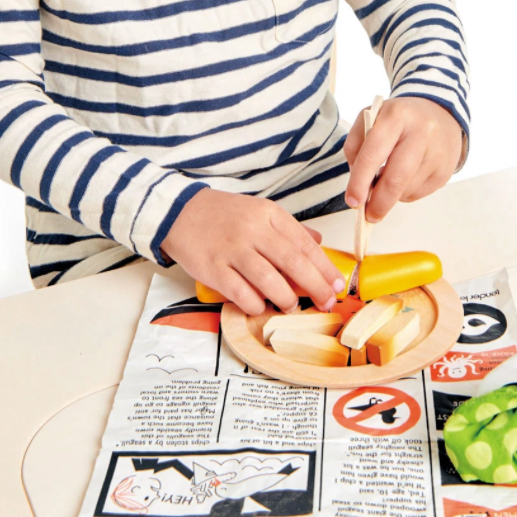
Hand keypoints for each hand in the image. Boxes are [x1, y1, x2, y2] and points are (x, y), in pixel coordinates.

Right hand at [159, 189, 345, 315]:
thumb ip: (289, 229)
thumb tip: (318, 243)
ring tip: (291, 305)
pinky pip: (241, 293)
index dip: (324, 267)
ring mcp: (232, 250)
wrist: (179, 212)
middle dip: (315, 286)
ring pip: (269, 281)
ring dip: (286, 298)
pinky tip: (260, 306)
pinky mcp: (213, 268)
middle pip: (293, 263)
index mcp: (268, 214)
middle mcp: (252, 230)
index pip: (305, 244)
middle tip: (326, 303)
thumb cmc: (224, 215)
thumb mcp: (259, 211)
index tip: (336, 284)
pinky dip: (255, 304)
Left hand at [343, 98, 463, 222]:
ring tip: (387, 182)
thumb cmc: (399, 119)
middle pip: (395, 179)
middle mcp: (421, 133)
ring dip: (391, 196)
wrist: (440, 113)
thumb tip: (358, 183)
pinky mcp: (445, 170)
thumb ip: (356, 146)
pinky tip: (405, 178)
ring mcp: (436, 153)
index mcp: (396, 116)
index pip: (373, 153)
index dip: (360, 181)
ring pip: (406, 190)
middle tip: (368, 215)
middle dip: (378, 203)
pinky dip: (405, 193)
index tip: (352, 201)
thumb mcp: (371, 118)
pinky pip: (418, 194)